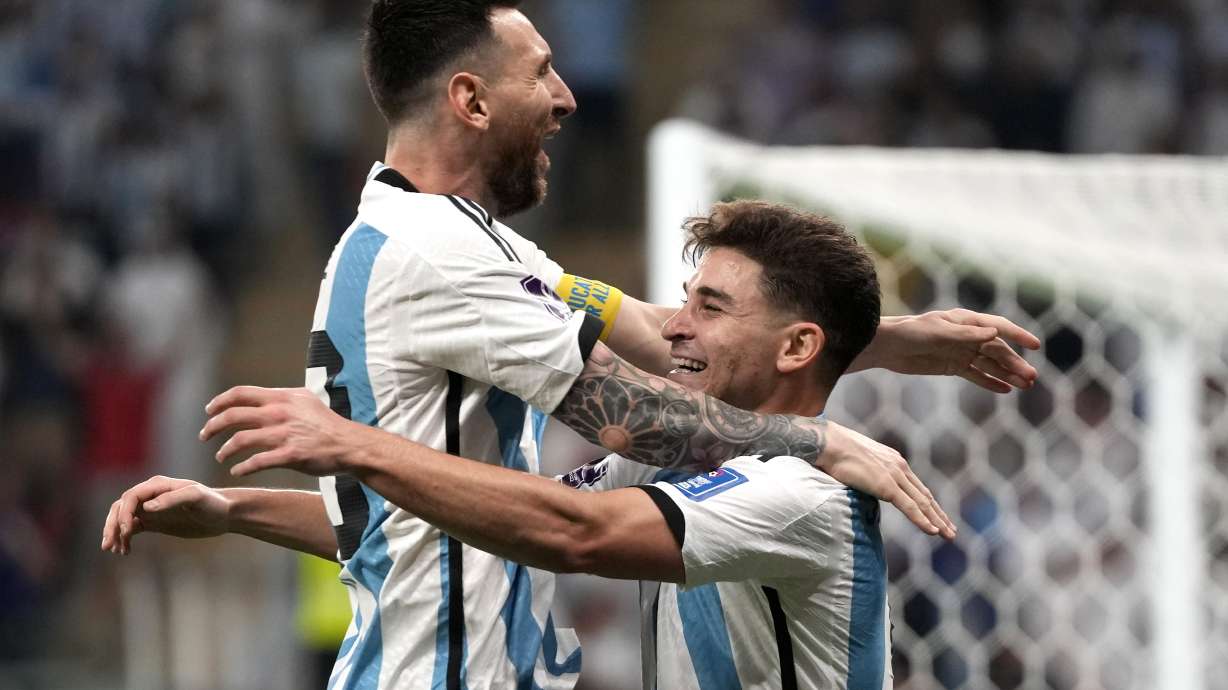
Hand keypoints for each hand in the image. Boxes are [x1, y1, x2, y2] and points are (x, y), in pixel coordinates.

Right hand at [100, 476, 231, 554]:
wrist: (224, 514)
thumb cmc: (213, 503)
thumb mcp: (196, 498)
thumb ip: (172, 499)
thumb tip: (146, 507)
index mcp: (158, 486)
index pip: (131, 497)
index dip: (124, 513)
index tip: (127, 531)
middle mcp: (151, 495)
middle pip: (120, 508)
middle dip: (112, 525)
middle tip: (108, 544)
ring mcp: (151, 509)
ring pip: (122, 518)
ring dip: (115, 533)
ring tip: (114, 550)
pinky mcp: (155, 522)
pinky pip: (132, 529)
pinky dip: (125, 538)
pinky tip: (124, 551)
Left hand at [200, 386, 359, 476]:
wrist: (349, 444)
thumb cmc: (327, 424)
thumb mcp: (305, 401)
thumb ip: (282, 399)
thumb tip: (262, 399)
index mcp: (282, 398)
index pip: (241, 393)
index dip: (220, 402)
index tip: (209, 411)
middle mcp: (279, 413)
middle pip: (233, 415)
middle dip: (213, 426)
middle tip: (205, 435)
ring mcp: (284, 434)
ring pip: (240, 440)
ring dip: (224, 450)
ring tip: (220, 456)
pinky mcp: (289, 455)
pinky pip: (256, 462)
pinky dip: (242, 468)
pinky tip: (236, 471)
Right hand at [819, 421, 955, 538]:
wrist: (828, 443)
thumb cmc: (835, 451)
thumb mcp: (858, 461)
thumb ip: (867, 473)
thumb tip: (862, 482)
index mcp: (894, 460)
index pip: (917, 487)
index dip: (929, 503)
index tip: (938, 515)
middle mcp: (899, 466)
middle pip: (925, 496)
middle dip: (939, 514)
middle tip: (951, 530)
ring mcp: (894, 476)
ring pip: (922, 503)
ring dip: (937, 521)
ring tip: (948, 535)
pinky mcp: (887, 486)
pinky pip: (910, 507)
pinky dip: (923, 520)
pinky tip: (933, 531)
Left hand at [857, 309, 1040, 392]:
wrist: (886, 346)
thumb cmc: (910, 333)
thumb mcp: (937, 332)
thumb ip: (965, 334)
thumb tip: (994, 333)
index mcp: (965, 321)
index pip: (998, 327)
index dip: (1018, 335)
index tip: (1035, 345)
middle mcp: (967, 336)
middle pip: (997, 350)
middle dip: (1015, 363)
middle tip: (1031, 378)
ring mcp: (961, 351)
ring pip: (990, 364)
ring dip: (1008, 374)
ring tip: (1026, 385)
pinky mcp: (953, 366)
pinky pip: (976, 375)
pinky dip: (991, 382)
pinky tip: (1006, 389)